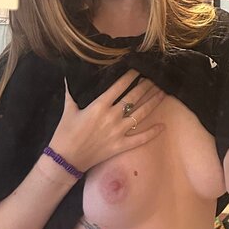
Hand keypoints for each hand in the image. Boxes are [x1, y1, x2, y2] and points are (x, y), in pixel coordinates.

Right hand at [49, 71, 165, 173]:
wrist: (65, 160)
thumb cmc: (65, 133)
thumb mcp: (68, 110)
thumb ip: (70, 93)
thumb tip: (68, 78)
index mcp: (99, 105)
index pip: (120, 86)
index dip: (131, 76)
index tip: (139, 68)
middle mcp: (112, 116)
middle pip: (134, 97)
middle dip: (146, 86)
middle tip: (156, 77)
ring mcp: (118, 131)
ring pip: (141, 113)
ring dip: (153, 102)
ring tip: (163, 92)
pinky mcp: (121, 145)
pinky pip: (140, 138)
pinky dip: (152, 132)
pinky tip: (163, 125)